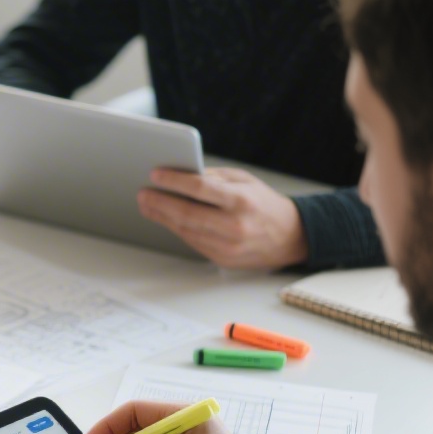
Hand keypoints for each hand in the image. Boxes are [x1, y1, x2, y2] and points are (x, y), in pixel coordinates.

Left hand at [138, 168, 307, 268]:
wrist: (290, 237)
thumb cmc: (263, 204)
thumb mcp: (244, 181)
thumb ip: (213, 178)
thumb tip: (180, 174)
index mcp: (241, 201)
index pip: (200, 188)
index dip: (174, 181)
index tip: (155, 174)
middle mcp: (234, 226)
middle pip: (186, 213)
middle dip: (159, 202)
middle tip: (142, 193)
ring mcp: (227, 246)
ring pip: (185, 230)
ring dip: (161, 217)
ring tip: (147, 204)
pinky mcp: (221, 259)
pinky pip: (192, 241)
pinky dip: (176, 228)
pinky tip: (164, 218)